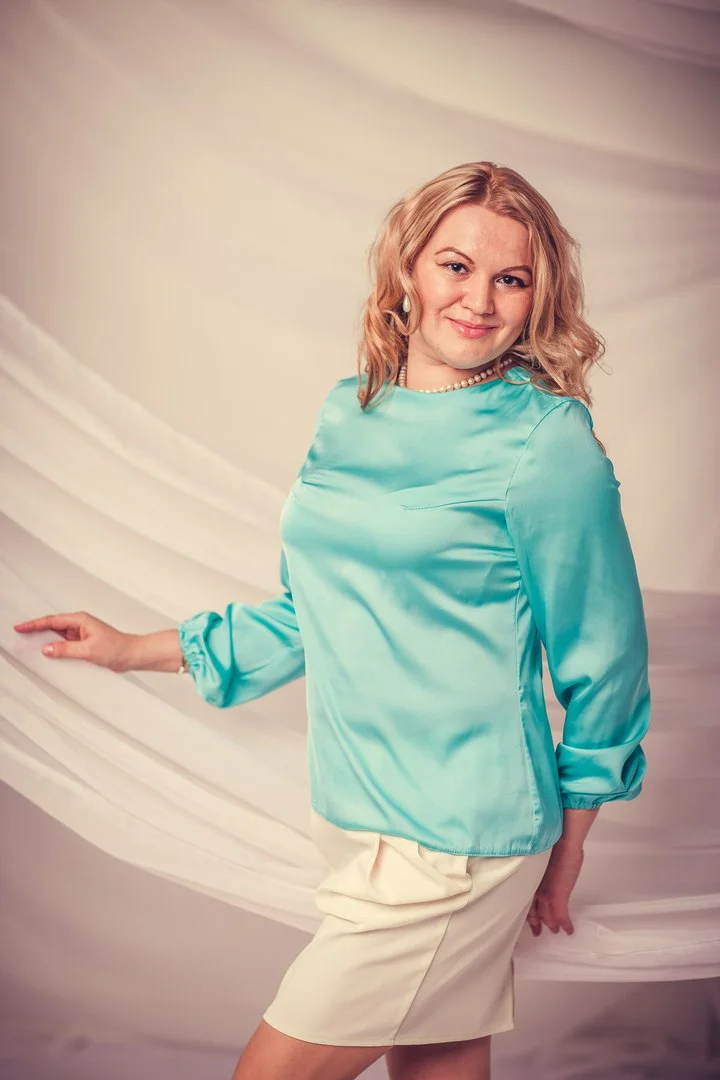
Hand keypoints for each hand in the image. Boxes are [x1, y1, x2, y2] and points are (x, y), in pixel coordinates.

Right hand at [13, 612, 133, 672]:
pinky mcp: (83, 644)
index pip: (52, 621)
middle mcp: (79, 625)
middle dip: (36, 630)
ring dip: (46, 641)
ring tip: (30, 647)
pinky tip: (50, 656)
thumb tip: (47, 648)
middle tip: (20, 636)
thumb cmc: (118, 647)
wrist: (132, 655)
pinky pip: (65, 645)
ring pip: (58, 637)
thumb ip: (66, 649)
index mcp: (80, 620)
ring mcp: (81, 635)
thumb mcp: (88, 650)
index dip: (34, 624)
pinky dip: (56, 649)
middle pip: (52, 627)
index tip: (21, 627)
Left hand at [526, 842, 583, 936]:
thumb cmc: (553, 845)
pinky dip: (566, 925)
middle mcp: (533, 890)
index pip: (523, 901)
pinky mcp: (558, 898)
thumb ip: (538, 871)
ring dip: (552, 925)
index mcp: (528, 880)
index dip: (526, 911)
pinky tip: (569, 930)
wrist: (562, 843)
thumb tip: (541, 874)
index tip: (528, 917)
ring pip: (547, 917)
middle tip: (537, 931)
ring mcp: (545, 895)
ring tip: (555, 930)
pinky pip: (562, 918)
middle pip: (531, 913)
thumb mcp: (539, 861)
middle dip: (535, 924)